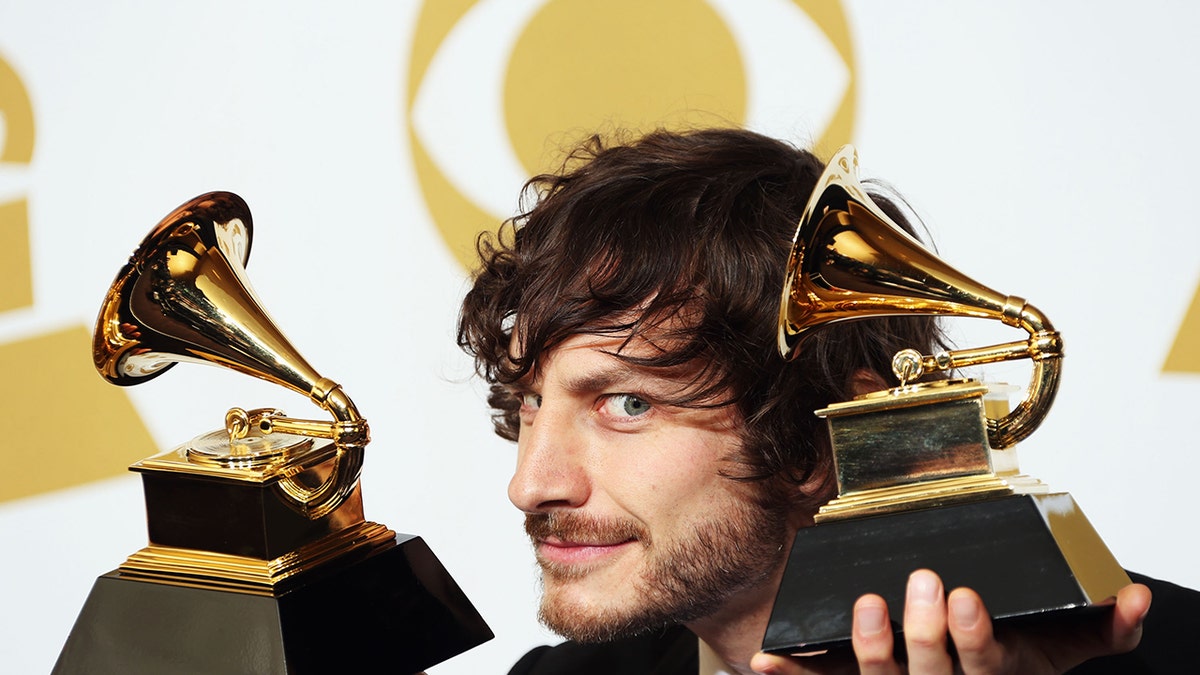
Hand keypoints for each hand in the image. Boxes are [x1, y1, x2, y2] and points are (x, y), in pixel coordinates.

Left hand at [749, 569, 1150, 673]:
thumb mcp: (1064, 647)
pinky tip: (764, 664)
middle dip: (924, 632)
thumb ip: (1103, 628)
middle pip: (929, 673)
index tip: (965, 595)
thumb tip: (1134, 599)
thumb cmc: (1020, 657)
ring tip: (865, 605)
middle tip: (922, 582)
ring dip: (868, 647)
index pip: (983, 664)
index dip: (972, 636)